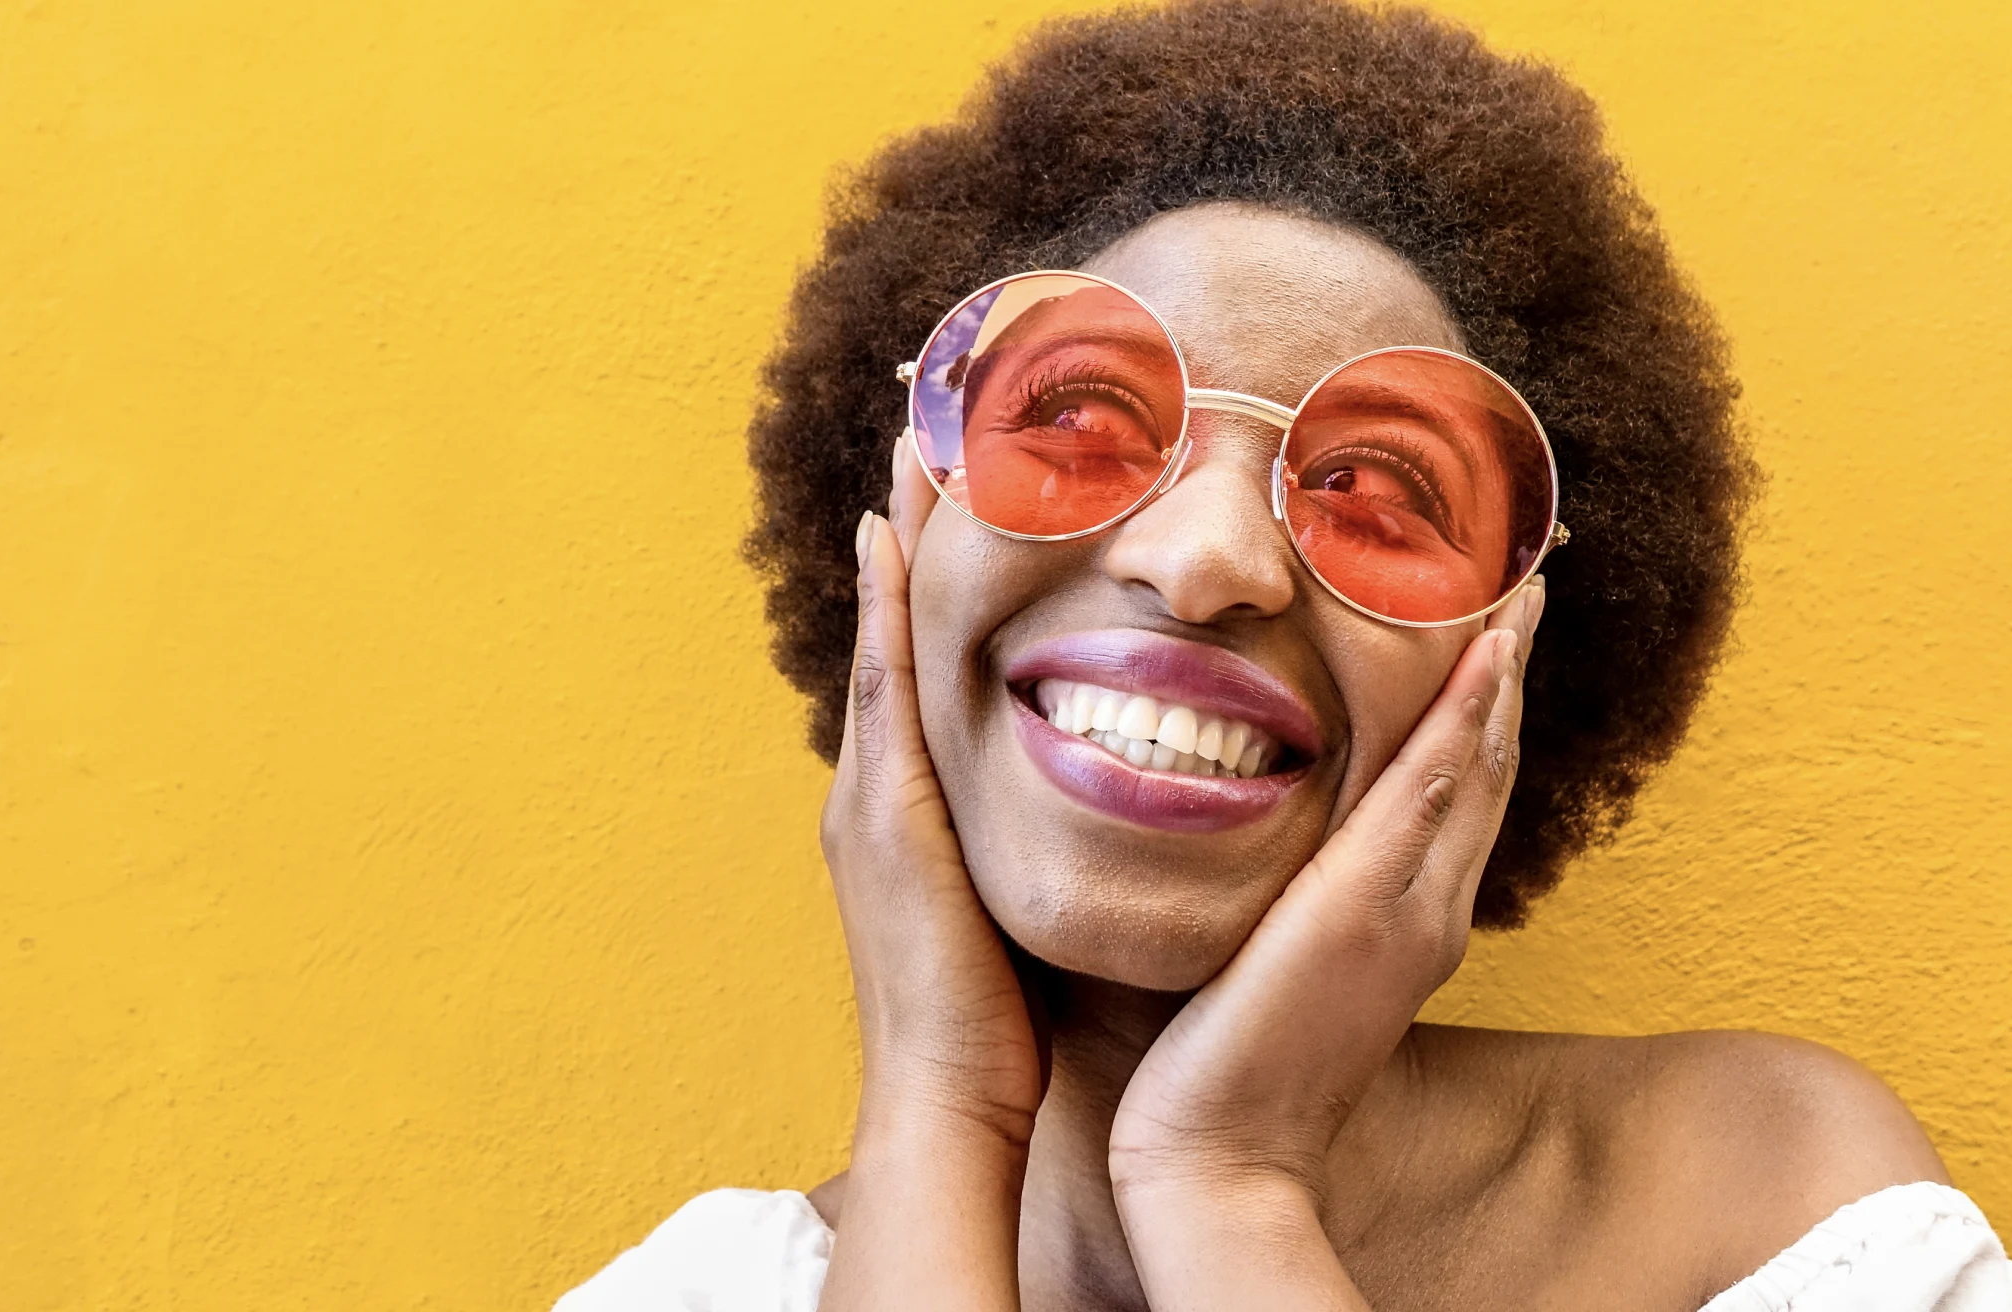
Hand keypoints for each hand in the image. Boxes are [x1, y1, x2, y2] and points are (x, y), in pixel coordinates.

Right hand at [817, 429, 1036, 1310]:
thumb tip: (1139, 786)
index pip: (941, 657)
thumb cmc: (1019, 1018)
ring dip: (897, 535)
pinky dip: (882, 604)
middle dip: (915, 521)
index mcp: (928, 803)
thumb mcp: (1040, 901)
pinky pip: (882, 684)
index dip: (950, 568)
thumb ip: (1067, 839)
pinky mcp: (880, 812)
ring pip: (885, 631)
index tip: (980, 475)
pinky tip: (886, 529)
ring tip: (909, 434)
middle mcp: (887, 782)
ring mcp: (873, 792)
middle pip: (901, 622)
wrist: (964, 1105)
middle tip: (932, 413)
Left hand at [1106, 576, 1547, 1308]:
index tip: (1491, 625)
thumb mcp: (1272, 956)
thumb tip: (1249, 823)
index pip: (1460, 788)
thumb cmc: (1223, 1065)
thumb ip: (1286, 893)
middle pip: (1489, 761)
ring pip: (1476, 762)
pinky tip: (1484, 650)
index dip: (1483, 705)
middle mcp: (1432, 905)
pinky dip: (1466, 717)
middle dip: (1510, 666)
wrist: (1223, 1156)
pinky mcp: (1372, 908)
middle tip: (1529, 574)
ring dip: (1503, 666)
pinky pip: (1435, 791)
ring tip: (1522, 583)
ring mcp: (1413, 906)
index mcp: (1410, 917)